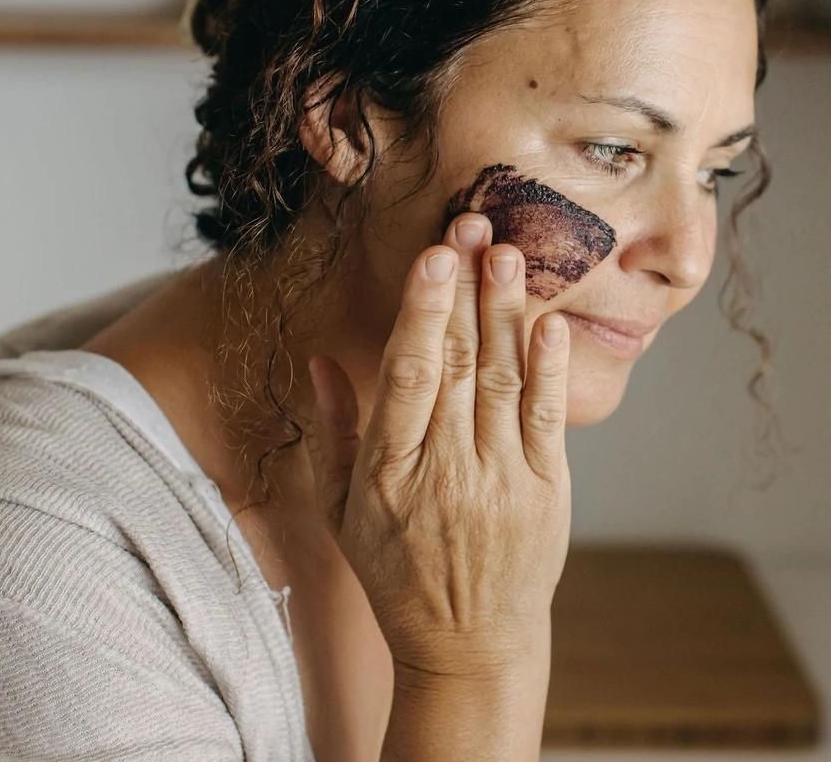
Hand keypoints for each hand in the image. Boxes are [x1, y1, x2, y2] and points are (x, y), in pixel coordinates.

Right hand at [303, 213, 571, 677]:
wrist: (467, 644)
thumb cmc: (395, 570)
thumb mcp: (341, 508)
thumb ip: (334, 430)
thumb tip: (321, 360)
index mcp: (389, 470)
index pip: (408, 374)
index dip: (423, 312)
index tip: (434, 258)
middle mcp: (445, 469)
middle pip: (457, 363)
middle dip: (465, 289)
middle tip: (472, 225)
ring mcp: (500, 479)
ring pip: (502, 379)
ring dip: (506, 312)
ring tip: (507, 253)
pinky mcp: (544, 491)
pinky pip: (545, 418)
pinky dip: (548, 367)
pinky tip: (548, 322)